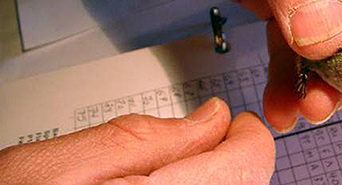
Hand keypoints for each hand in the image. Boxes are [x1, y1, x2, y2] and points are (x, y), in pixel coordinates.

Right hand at [0, 98, 274, 183]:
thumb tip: (212, 118)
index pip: (247, 164)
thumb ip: (149, 137)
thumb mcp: (68, 165)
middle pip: (243, 184)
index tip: (236, 123)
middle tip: (205, 141)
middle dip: (230, 158)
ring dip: (215, 179)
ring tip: (177, 170)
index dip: (247, 135)